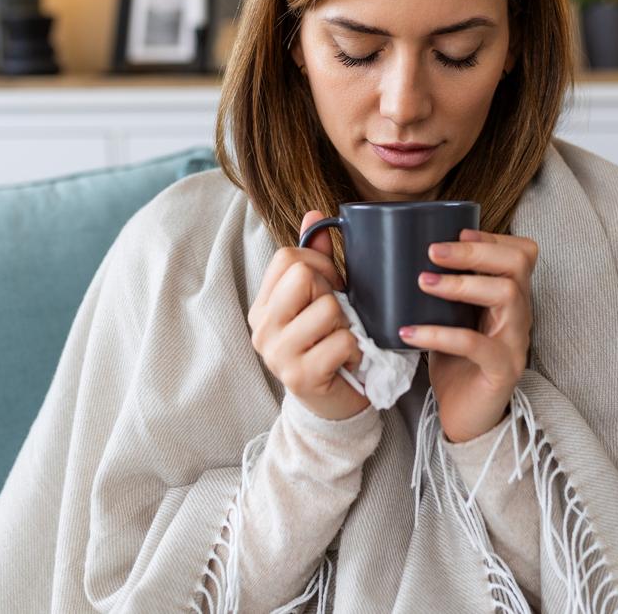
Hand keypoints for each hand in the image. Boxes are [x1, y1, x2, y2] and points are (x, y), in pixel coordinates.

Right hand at [247, 210, 370, 421]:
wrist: (331, 405)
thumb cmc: (326, 345)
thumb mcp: (318, 300)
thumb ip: (315, 259)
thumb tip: (315, 213)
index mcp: (262, 306)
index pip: (287, 257)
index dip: (318, 264)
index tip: (330, 286)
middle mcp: (262, 328)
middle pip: (303, 276)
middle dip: (331, 292)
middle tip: (335, 317)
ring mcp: (278, 354)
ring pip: (327, 308)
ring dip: (346, 324)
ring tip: (341, 339)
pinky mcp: (300, 376)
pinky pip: (341, 341)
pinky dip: (355, 349)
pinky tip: (348, 360)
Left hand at [400, 228, 536, 442]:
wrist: (466, 418)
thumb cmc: (456, 364)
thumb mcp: (451, 317)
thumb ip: (442, 290)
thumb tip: (397, 256)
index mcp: (510, 298)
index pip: (522, 253)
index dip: (492, 237)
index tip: (455, 232)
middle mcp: (520, 315)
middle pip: (517, 264)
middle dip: (475, 250)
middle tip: (433, 251)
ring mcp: (516, 342)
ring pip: (505, 295)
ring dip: (461, 283)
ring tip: (422, 283)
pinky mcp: (502, 370)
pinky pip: (476, 344)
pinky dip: (440, 334)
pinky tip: (409, 332)